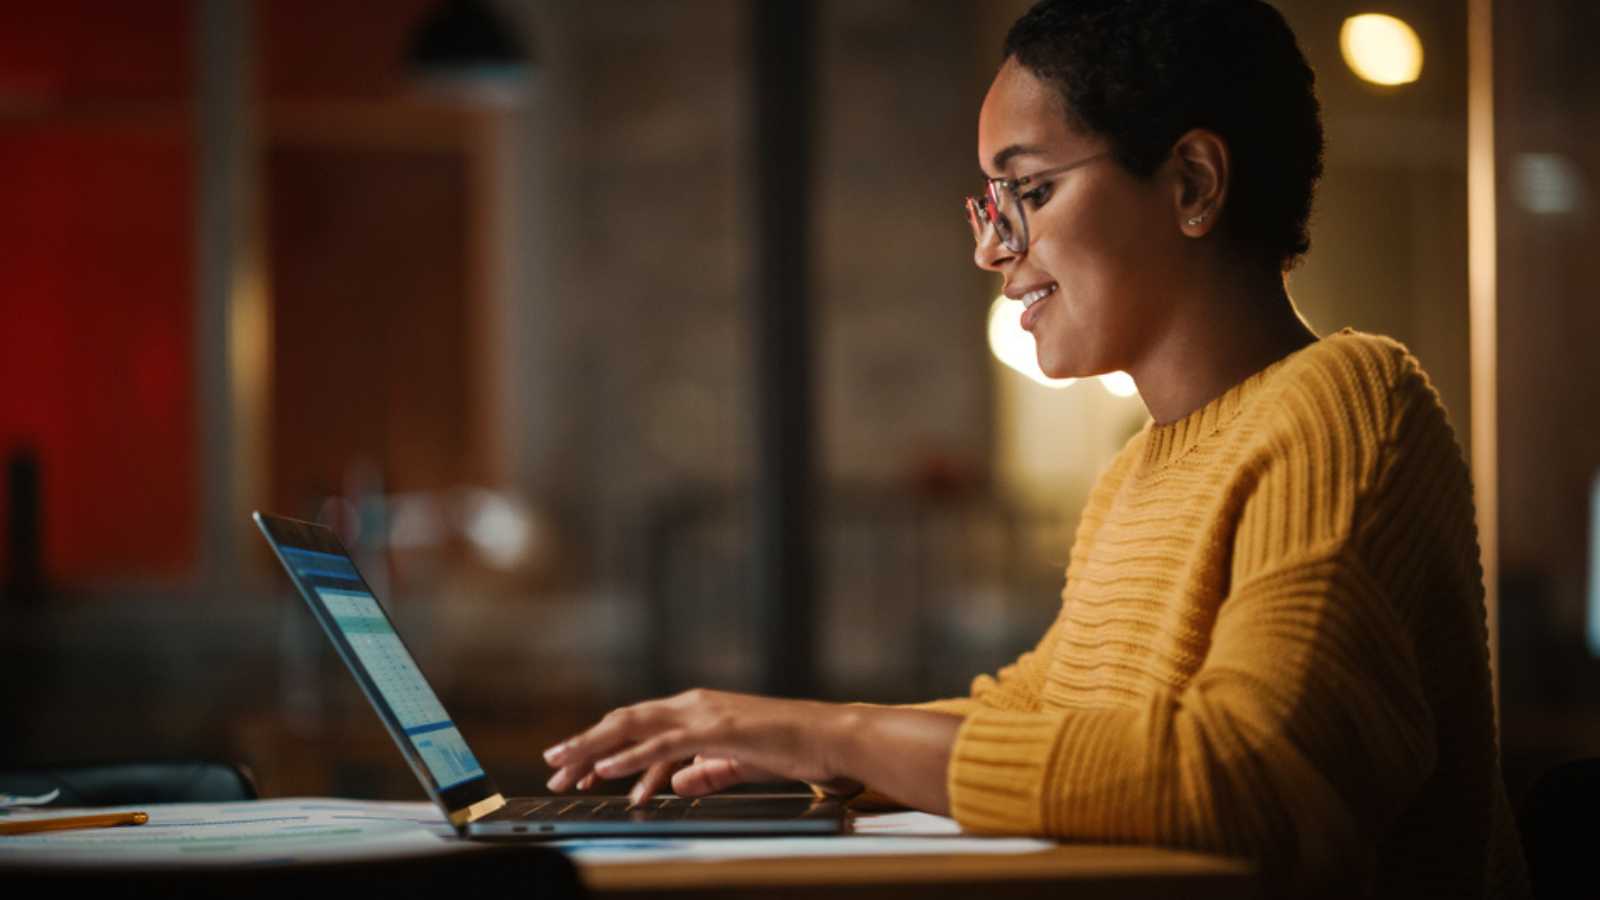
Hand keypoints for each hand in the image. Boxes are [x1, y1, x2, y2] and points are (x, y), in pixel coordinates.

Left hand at [543, 689, 846, 805]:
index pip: (637, 726)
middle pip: (624, 721)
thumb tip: (675, 783)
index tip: (573, 768)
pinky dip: (630, 757)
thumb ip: (705, 770)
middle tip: (553, 768)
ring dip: (595, 749)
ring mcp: (704, 714)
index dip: (601, 745)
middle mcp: (693, 704)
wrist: (828, 737)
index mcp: (697, 710)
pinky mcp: (716, 730)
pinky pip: (664, 745)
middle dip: (584, 745)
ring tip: (565, 769)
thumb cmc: (790, 748)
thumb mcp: (737, 763)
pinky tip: (606, 770)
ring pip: (634, 728)